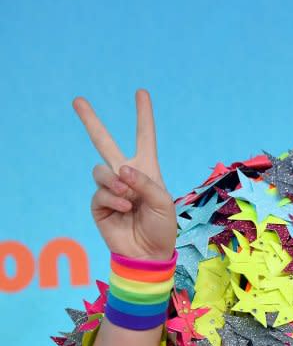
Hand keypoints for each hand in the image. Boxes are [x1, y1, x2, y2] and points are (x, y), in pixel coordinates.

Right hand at [73, 89, 176, 260]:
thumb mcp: (163, 201)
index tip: (141, 92)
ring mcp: (110, 188)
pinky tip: (124, 209)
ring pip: (101, 170)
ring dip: (115, 183)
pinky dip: (114, 199)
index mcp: (146, 168)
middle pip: (103, 142)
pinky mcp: (99, 204)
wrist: (148, 253)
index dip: (143, 115)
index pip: (144, 136)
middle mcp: (126, 174)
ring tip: (129, 198)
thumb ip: (144, 182)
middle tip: (77, 100)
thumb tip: (120, 170)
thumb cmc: (162, 225)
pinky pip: (101, 192)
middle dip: (90, 121)